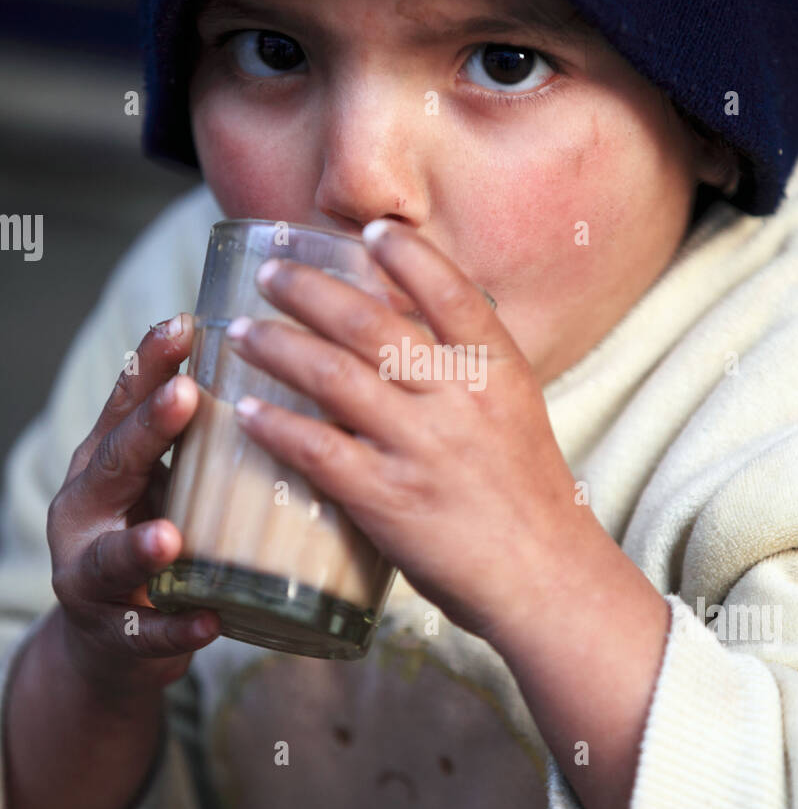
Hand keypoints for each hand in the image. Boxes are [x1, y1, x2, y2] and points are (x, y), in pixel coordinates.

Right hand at [48, 314, 222, 697]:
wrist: (114, 639)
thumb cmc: (156, 535)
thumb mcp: (169, 481)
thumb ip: (201, 438)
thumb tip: (285, 367)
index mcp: (105, 462)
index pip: (126, 403)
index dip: (150, 363)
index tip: (183, 322)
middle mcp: (87, 509)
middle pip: (114, 462)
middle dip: (148, 429)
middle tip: (184, 395)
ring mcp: (91, 573)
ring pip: (111, 557)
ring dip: (141, 547)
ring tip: (169, 538)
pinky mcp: (114, 634)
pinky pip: (147, 633)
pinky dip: (176, 628)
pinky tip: (206, 623)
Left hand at [225, 219, 586, 642]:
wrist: (546, 580)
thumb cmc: (526, 497)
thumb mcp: (513, 413)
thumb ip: (466, 371)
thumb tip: (409, 328)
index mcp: (498, 370)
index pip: (450, 289)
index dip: (406, 253)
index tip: (368, 228)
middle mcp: (460, 398)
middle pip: (370, 322)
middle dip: (309, 290)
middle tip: (270, 272)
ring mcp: (422, 448)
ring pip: (332, 376)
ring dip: (276, 346)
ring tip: (239, 332)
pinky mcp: (388, 499)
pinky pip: (317, 449)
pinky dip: (275, 425)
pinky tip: (244, 411)